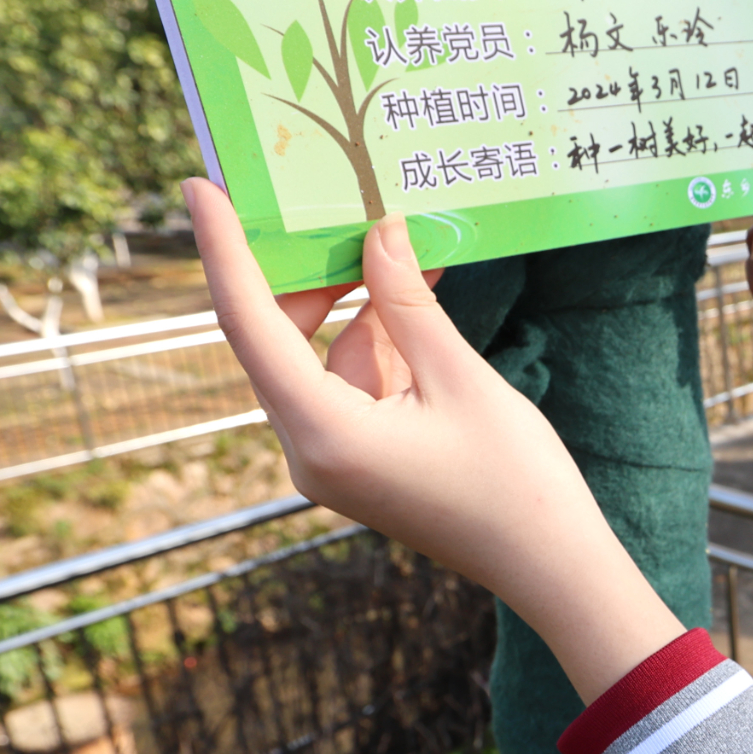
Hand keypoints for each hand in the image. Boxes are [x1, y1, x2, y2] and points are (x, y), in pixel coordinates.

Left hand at [188, 179, 681, 698]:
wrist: (551, 566)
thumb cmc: (516, 483)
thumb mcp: (460, 378)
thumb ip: (406, 303)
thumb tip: (376, 232)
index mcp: (324, 434)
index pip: (249, 324)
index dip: (224, 250)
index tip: (201, 187)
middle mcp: (310, 452)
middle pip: (278, 339)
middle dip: (308, 273)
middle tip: (327, 205)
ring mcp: (332, 461)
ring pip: (319, 358)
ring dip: (357, 305)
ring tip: (403, 246)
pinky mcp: (359, 462)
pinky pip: (349, 384)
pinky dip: (379, 341)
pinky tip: (418, 298)